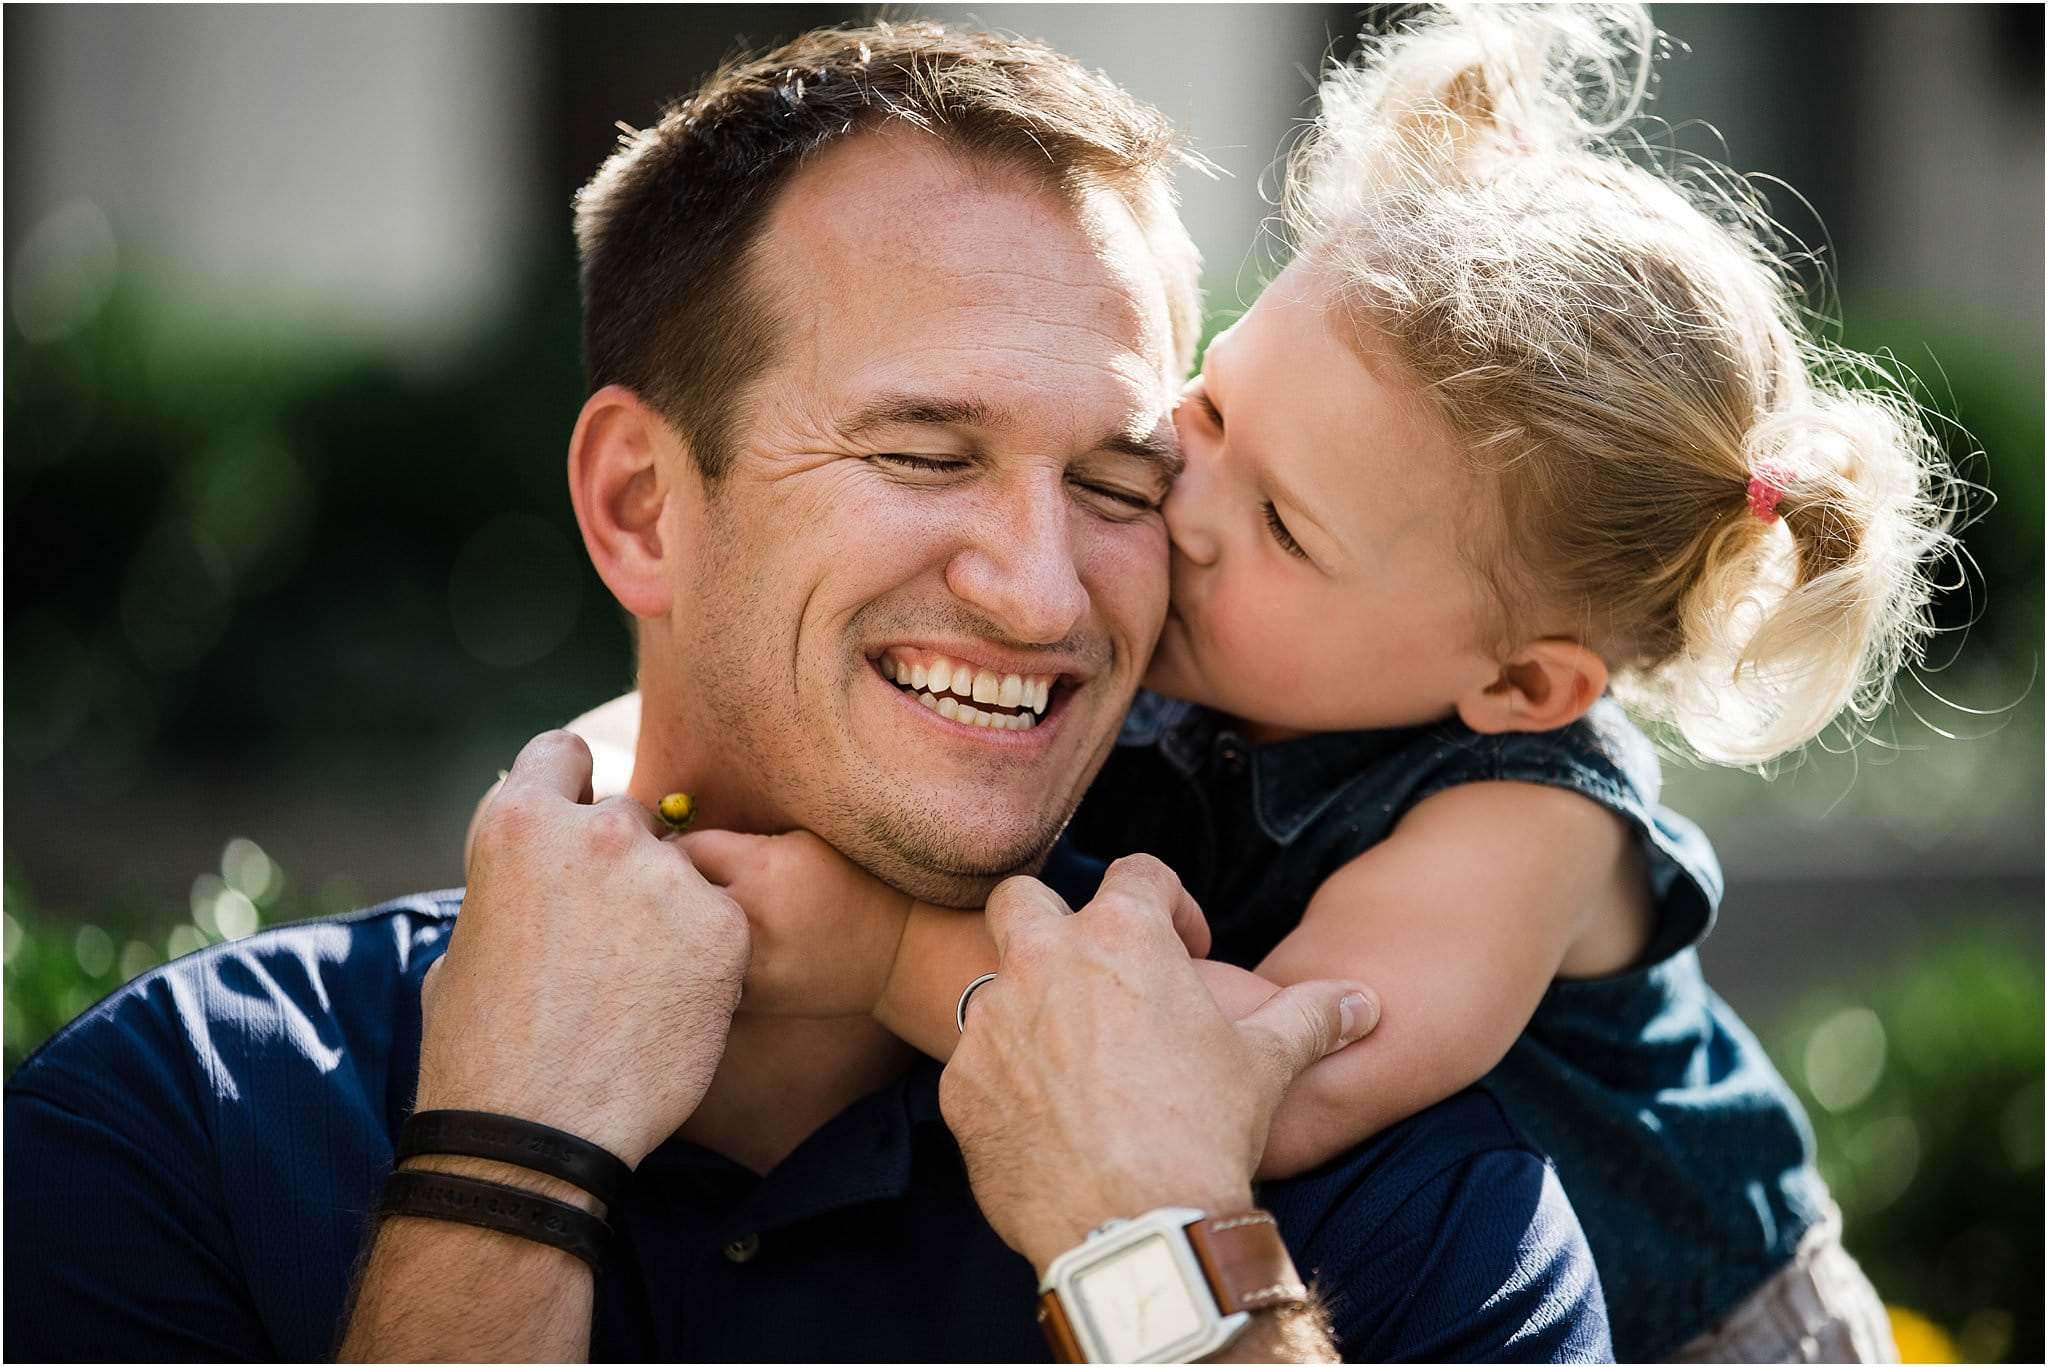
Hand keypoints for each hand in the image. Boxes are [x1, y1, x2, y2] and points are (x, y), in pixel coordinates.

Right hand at [418, 730, 749, 1167]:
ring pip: (682, 872)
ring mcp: (665, 875)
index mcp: (517, 822)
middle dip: (623, 864)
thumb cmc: (480, 1050)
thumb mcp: (465, 941)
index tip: (577, 820)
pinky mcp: (724, 924)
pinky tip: (672, 1006)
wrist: (535, 1132)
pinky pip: (721, 919)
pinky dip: (706, 956)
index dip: (569, 788)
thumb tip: (534, 877)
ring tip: (637, 987)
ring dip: (669, 912)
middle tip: (609, 938)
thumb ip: (512, 887)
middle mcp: (597, 830)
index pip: (561, 756)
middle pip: (631, 819)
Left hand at [677, 828, 913, 1016]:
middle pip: (673, 896)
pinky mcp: (753, 999)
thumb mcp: (804, 844)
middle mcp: (752, 917)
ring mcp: (751, 964)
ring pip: (682, 942)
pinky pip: (703, 975)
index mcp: (765, 867)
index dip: (680, 847)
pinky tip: (716, 955)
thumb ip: (744, 841)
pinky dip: (703, 965)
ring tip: (692, 922)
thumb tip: (676, 836)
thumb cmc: (850, 885)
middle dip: (671, 889)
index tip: (684, 853)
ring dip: (682, 931)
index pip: (686, 848)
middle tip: (675, 887)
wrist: (896, 953)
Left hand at [940, 856, 1376, 1273]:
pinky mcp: (960, 1086)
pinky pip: (974, 1065)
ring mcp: (992, 1023)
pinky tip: (1046, 1121)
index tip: (1187, 947)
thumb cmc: (1206, 1130)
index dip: (1168, 901)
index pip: (1136, 873)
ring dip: (1028, 1010)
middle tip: (1091, 972)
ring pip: (993, 987)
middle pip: (1022, 899)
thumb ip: (1311, 1016)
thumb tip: (1363, 1002)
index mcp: (1120, 937)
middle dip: (1051, 920)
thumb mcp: (1267, 1063)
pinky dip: (1005, 1081)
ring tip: (1075, 1063)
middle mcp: (1043, 962)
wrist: (1136, 1227)